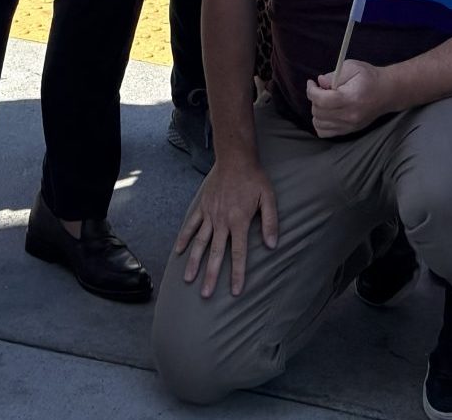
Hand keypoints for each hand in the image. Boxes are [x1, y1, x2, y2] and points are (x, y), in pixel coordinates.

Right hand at [172, 154, 278, 297]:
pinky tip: (179, 252)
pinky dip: (184, 238)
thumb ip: (270, 222)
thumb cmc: (254, 178)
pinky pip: (191, 224)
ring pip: (200, 242)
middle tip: (205, 294)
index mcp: (239, 220)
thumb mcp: (268, 197)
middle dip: (211, 275)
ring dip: (194, 262)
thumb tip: (271, 245)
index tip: (235, 292)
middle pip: (216, 252)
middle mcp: (222, 220)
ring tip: (188, 279)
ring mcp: (210, 213)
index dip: (237, 273)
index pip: (238, 252)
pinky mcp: (202, 206)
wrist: (235, 157)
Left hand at [305, 60, 388, 138]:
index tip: (311, 82)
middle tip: (320, 89)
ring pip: (319, 124)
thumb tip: (320, 82)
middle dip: (314, 99)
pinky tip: (326, 112)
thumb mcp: (352, 67)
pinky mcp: (349, 131)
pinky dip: (320, 123)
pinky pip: (325, 133)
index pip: (322, 100)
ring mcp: (349, 126)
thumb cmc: (369, 77)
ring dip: (316, 111)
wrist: (387, 92)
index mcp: (350, 98)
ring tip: (323, 100)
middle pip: (319, 112)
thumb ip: (334, 75)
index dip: (311, 91)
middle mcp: (349, 115)